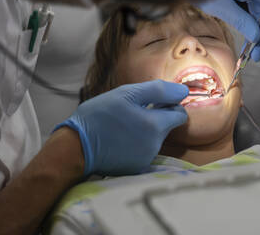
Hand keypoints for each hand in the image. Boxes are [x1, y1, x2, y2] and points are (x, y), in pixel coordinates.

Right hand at [53, 80, 188, 175]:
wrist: (76, 148)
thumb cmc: (99, 116)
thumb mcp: (126, 94)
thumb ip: (158, 91)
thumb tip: (183, 91)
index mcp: (156, 126)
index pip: (180, 114)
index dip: (170, 105)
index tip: (155, 101)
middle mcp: (155, 145)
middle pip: (167, 126)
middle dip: (156, 117)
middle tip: (133, 111)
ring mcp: (146, 158)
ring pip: (155, 137)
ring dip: (145, 129)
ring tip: (123, 124)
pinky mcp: (136, 168)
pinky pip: (144, 150)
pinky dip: (136, 142)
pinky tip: (120, 138)